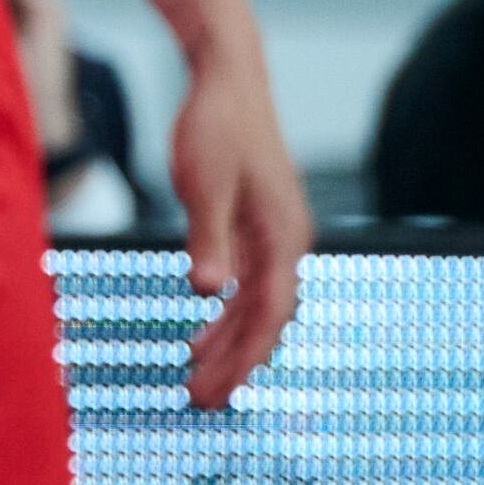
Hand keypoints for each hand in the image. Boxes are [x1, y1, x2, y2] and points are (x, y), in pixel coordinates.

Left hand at [167, 51, 307, 407]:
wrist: (228, 80)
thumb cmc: (214, 126)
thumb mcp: (203, 182)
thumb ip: (207, 237)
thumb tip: (206, 292)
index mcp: (282, 235)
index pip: (268, 313)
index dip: (243, 358)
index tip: (216, 392)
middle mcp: (287, 241)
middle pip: (265, 319)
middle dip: (235, 363)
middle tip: (199, 403)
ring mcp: (275, 236)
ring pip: (256, 306)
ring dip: (229, 344)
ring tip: (196, 380)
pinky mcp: (257, 228)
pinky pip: (247, 286)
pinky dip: (225, 315)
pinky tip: (200, 334)